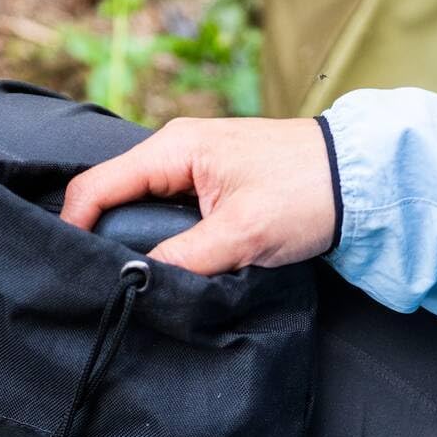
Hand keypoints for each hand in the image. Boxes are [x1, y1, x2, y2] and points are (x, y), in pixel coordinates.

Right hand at [60, 117, 336, 275]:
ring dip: (143, 247)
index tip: (72, 272)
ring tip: (141, 285)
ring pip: (144, 213)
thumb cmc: (305, 193)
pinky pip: (173, 217)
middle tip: (108, 287)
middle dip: (108, 242)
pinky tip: (175, 269)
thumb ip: (184, 260)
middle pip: (116, 201)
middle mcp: (176, 153)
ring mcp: (196, 170)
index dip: (75, 229)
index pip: (97, 187)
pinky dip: (171, 243)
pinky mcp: (216, 189)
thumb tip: (138, 284)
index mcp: (173, 149)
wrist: (364, 180)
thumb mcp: (241, 235)